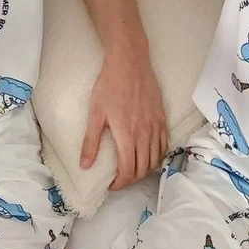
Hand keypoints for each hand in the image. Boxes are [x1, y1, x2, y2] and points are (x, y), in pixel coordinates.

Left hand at [81, 48, 167, 189]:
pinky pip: (164, 146)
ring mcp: (156, 127)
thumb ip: (91, 142)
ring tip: (133, 171)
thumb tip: (85, 165)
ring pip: (155, 160)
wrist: (130, 63)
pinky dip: (157, 157)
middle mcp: (144, 135)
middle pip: (143, 169)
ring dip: (145, 171)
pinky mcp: (162, 119)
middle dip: (132, 180)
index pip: (128, 171)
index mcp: (127, 136)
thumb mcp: (95, 113)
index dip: (121, 183)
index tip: (112, 185)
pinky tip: (149, 157)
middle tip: (120, 179)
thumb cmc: (109, 86)